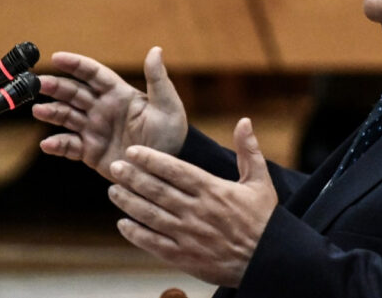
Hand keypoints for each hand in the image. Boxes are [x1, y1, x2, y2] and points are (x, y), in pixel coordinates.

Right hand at [31, 47, 187, 179]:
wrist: (165, 168)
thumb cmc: (171, 133)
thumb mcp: (167, 106)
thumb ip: (158, 79)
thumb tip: (156, 50)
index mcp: (119, 94)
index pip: (93, 74)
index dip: (75, 65)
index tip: (56, 57)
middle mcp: (103, 109)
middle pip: (73, 93)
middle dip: (55, 87)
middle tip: (38, 84)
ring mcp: (94, 129)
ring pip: (66, 116)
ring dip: (51, 112)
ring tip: (38, 110)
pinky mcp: (90, 151)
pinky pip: (69, 146)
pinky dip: (57, 145)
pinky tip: (48, 144)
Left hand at [108, 118, 277, 286]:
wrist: (268, 260)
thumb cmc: (263, 219)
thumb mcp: (261, 182)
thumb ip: (249, 151)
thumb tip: (244, 121)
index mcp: (214, 190)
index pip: (175, 170)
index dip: (151, 159)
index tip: (133, 152)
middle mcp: (197, 211)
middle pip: (157, 190)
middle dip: (133, 177)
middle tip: (115, 167)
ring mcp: (188, 235)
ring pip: (150, 215)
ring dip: (129, 202)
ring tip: (113, 191)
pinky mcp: (184, 257)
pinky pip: (154, 243)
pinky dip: (136, 233)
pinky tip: (123, 224)